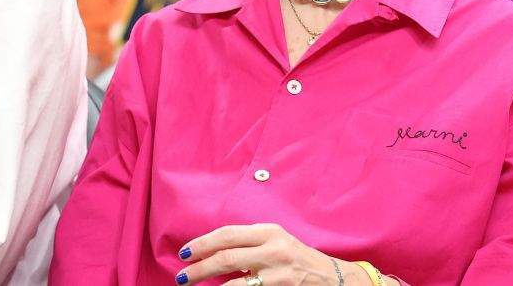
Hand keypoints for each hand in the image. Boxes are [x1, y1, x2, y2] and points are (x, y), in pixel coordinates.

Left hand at [176, 223, 367, 285]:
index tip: (185, 253)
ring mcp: (278, 274)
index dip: (203, 243)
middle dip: (198, 269)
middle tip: (181, 277)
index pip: (228, 234)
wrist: (330, 278)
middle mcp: (274, 250)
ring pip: (233, 284)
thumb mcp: (277, 242)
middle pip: (226, 258)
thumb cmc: (298, 258)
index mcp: (270, 232)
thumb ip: (250, 243)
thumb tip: (211, 252)